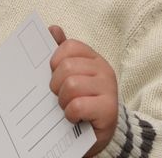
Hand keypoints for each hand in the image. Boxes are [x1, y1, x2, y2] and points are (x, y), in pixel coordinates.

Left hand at [49, 25, 117, 156]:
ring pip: (71, 85)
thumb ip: (62, 52)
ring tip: (67, 107)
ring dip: (63, 101)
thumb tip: (52, 29)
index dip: (55, 60)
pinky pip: (78, 106)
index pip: (69, 46)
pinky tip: (74, 117)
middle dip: (56, 84)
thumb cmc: (82, 100)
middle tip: (60, 95)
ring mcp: (108, 88)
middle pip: (67, 67)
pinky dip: (70, 114)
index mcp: (93, 58)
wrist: (99, 133)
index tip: (54, 74)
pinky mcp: (109, 109)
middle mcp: (103, 69)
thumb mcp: (72, 75)